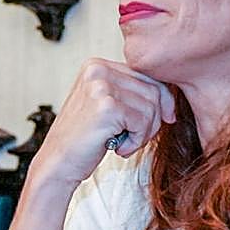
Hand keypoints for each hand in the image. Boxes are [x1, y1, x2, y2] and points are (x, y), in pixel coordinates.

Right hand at [32, 59, 175, 185]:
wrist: (58, 163)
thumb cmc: (83, 139)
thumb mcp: (106, 106)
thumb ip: (131, 93)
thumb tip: (170, 96)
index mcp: (97, 65)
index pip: (147, 75)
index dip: (162, 100)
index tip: (167, 118)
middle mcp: (97, 70)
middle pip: (153, 90)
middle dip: (152, 120)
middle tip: (134, 138)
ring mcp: (101, 87)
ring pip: (151, 107)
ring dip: (144, 133)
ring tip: (123, 142)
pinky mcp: (107, 107)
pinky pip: (143, 122)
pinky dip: (136, 141)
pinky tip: (118, 147)